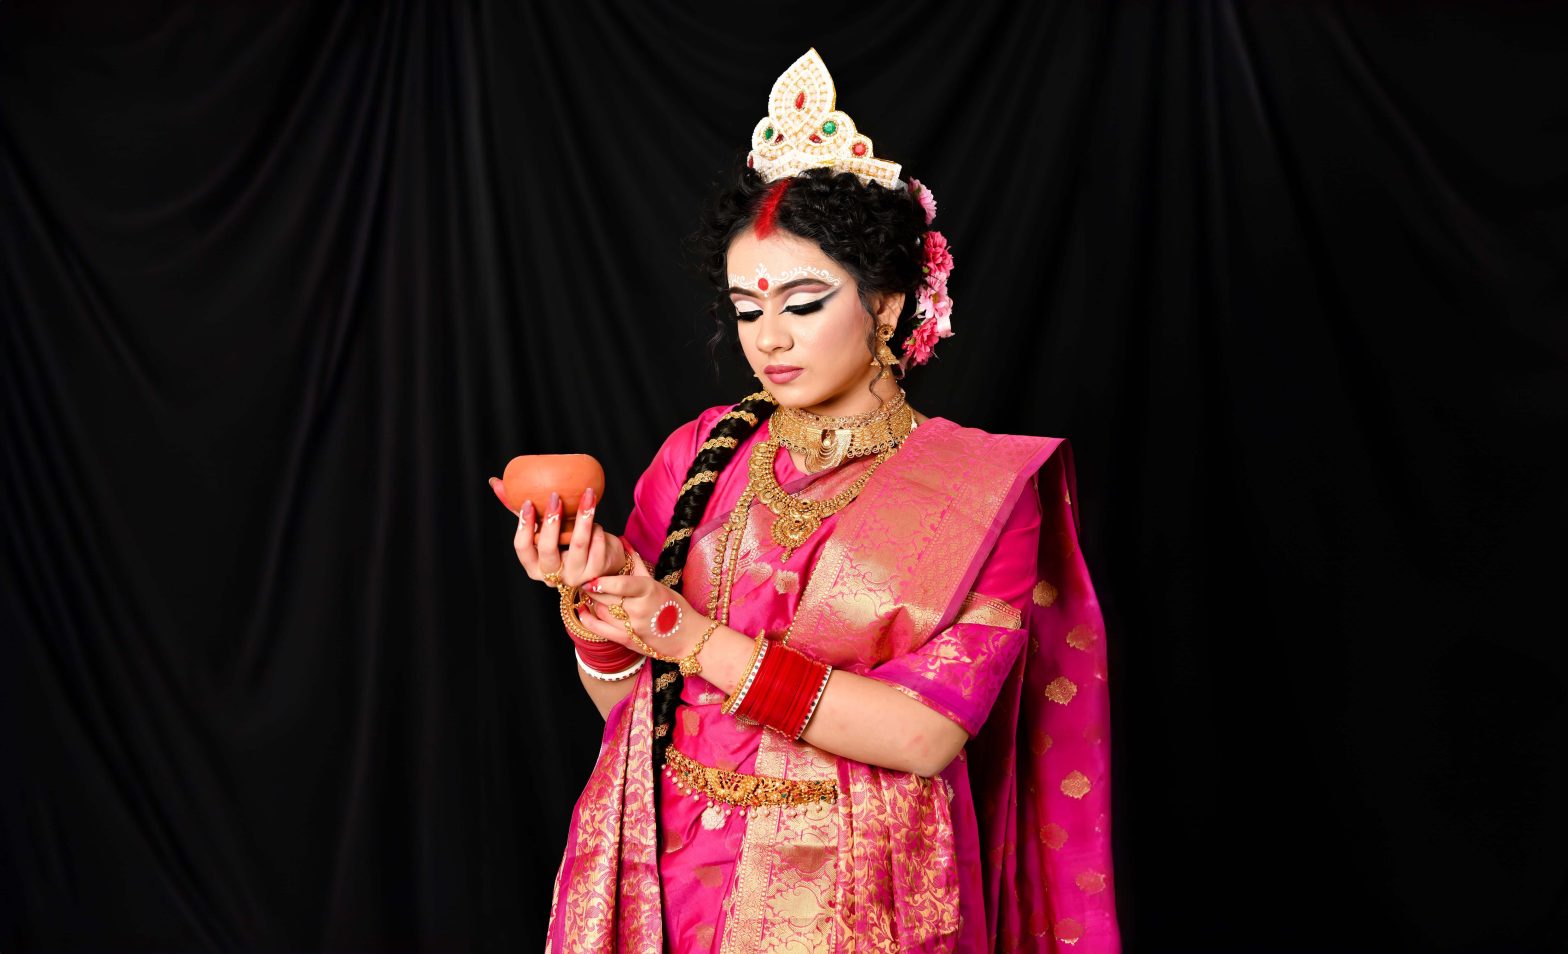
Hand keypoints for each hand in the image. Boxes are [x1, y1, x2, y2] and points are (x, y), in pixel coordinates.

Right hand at [503, 483, 640, 589]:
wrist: (602, 563)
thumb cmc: (566, 543)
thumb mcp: (544, 531)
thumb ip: (523, 512)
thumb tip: (496, 482)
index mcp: (534, 566)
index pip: (522, 547)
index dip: (524, 525)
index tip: (528, 502)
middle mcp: (552, 576)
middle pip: (547, 548)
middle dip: (551, 520)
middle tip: (555, 495)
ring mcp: (575, 575)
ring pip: (578, 544)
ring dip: (583, 516)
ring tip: (588, 494)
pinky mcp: (596, 571)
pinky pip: (597, 543)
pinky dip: (597, 527)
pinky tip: (596, 520)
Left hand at [574, 573, 709, 659]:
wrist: (686, 636)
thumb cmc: (674, 607)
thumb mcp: (657, 583)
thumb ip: (637, 564)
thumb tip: (624, 541)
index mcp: (649, 591)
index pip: (621, 585)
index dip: (603, 582)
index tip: (591, 577)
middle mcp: (639, 609)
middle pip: (607, 597)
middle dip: (593, 589)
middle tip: (585, 581)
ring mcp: (633, 627)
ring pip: (602, 611)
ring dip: (592, 602)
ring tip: (590, 594)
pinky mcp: (627, 640)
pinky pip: (601, 630)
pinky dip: (588, 620)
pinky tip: (583, 611)